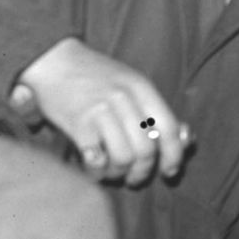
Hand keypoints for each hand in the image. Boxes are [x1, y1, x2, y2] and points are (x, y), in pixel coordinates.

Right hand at [19, 38, 188, 185]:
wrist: (52, 59)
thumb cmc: (95, 76)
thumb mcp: (131, 83)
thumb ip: (155, 110)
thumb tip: (186, 138)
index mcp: (142, 88)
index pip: (168, 128)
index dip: (174, 156)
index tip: (170, 172)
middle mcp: (125, 98)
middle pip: (146, 150)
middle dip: (143, 172)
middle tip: (135, 178)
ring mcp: (100, 110)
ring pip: (123, 158)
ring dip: (119, 174)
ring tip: (112, 173)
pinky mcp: (78, 123)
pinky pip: (96, 159)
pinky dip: (97, 171)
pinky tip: (94, 168)